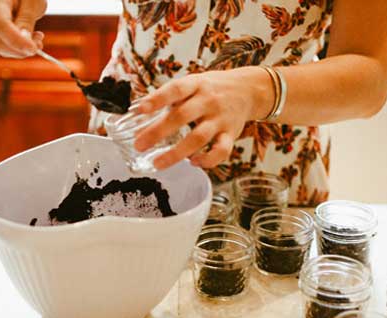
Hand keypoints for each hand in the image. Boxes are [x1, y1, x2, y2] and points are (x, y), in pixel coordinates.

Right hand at [0, 0, 46, 57]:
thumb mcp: (33, 2)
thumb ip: (27, 20)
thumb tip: (25, 42)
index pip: (0, 25)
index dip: (16, 40)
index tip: (33, 49)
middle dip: (19, 49)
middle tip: (39, 45)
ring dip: (19, 50)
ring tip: (36, 39)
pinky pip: (0, 48)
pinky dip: (16, 49)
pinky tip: (29, 40)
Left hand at [134, 67, 268, 169]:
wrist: (248, 89)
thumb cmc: (211, 89)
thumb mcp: (192, 85)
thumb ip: (169, 101)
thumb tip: (138, 120)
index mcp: (196, 85)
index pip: (175, 90)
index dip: (157, 99)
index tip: (138, 110)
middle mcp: (208, 101)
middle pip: (182, 116)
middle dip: (158, 132)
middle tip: (139, 144)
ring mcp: (220, 119)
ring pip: (199, 138)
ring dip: (177, 153)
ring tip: (157, 163)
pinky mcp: (231, 134)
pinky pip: (221, 151)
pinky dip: (207, 160)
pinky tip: (193, 163)